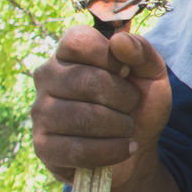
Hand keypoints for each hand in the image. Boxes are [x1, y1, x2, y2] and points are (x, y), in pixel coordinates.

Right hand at [30, 27, 171, 189]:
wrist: (135, 150)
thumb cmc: (138, 105)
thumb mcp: (151, 74)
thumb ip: (141, 51)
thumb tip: (119, 40)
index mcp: (68, 52)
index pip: (79, 41)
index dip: (110, 57)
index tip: (126, 72)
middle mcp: (46, 77)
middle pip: (87, 81)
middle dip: (124, 98)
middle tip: (131, 107)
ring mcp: (41, 111)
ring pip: (83, 117)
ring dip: (120, 126)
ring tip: (127, 128)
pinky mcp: (42, 146)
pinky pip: (77, 149)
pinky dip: (111, 151)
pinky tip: (125, 148)